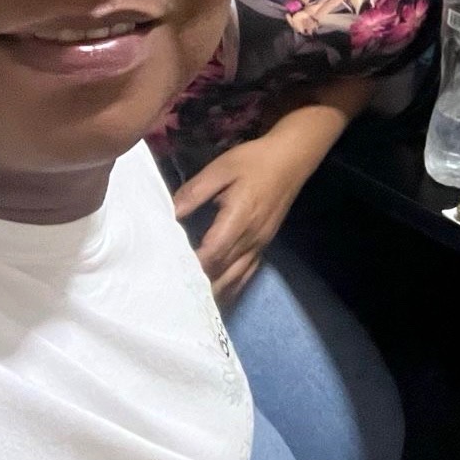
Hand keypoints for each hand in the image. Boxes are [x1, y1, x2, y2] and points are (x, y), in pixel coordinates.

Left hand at [171, 132, 318, 304]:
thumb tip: (169, 213)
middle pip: (222, 271)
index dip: (191, 267)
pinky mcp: (265, 242)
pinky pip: (248, 272)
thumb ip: (194, 192)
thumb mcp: (220, 169)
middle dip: (198, 284)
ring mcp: (260, 243)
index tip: (167, 273)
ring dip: (215, 290)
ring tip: (192, 301)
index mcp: (238, 219)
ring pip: (235, 277)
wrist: (292, 158)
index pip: (211, 254)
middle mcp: (251, 237)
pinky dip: (233, 285)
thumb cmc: (255, 161)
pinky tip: (220, 293)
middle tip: (172, 293)